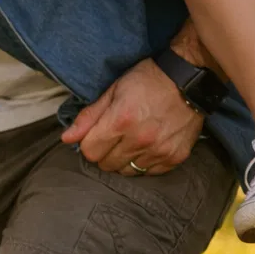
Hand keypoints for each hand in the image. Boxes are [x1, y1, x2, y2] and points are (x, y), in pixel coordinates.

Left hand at [60, 58, 202, 175]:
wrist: (188, 81)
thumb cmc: (146, 81)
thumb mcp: (113, 91)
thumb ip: (88, 117)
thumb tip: (66, 138)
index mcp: (120, 121)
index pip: (89, 152)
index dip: (88, 143)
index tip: (95, 135)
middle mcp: (140, 140)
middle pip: (106, 164)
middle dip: (103, 153)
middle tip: (112, 137)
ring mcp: (160, 151)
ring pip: (127, 171)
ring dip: (123, 160)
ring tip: (129, 142)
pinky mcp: (175, 157)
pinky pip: (149, 173)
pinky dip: (143, 163)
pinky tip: (146, 147)